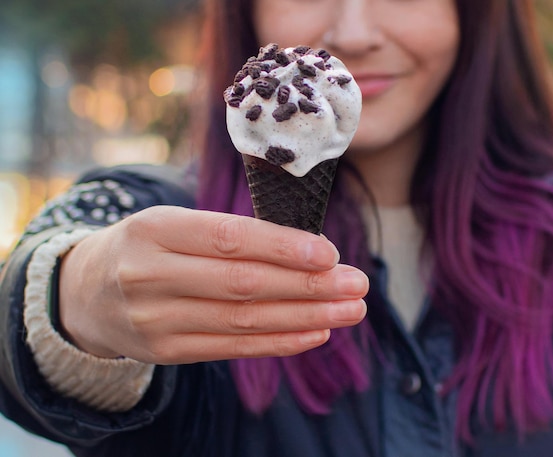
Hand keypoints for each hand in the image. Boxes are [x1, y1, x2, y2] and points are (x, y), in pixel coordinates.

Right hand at [58, 206, 368, 363]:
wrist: (87, 292)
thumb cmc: (147, 247)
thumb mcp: (173, 223)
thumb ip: (229, 234)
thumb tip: (307, 249)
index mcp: (155, 229)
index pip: (227, 238)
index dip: (281, 247)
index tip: (329, 253)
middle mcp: (150, 275)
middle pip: (242, 284)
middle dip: (309, 285)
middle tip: (357, 283)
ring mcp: (155, 320)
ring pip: (244, 320)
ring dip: (306, 316)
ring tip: (350, 309)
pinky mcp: (166, 352)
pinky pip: (232, 348)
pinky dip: (279, 342)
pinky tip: (317, 332)